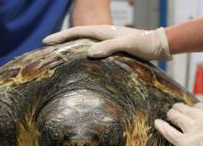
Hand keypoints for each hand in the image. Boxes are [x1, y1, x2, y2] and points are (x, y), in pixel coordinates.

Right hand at [43, 25, 171, 60]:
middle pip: (76, 35)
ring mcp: (106, 40)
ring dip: (70, 45)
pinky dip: (81, 51)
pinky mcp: (111, 47)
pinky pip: (91, 47)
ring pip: (83, 40)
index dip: (60, 36)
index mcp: (102, 31)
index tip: (45, 41)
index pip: (76, 32)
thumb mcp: (127, 44)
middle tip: (46, 46)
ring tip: (58, 52)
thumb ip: (109, 47)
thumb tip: (89, 53)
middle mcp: (102, 33)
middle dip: (61, 39)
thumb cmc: (143, 44)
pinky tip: (80, 59)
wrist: (157, 44)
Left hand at [154, 103, 202, 145]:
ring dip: (172, 113)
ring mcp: (194, 130)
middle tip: (176, 107)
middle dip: (182, 108)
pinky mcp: (185, 143)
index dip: (197, 108)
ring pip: (178, 117)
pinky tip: (156, 123)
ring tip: (168, 112)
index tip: (193, 108)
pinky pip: (170, 133)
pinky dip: (162, 127)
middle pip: (189, 110)